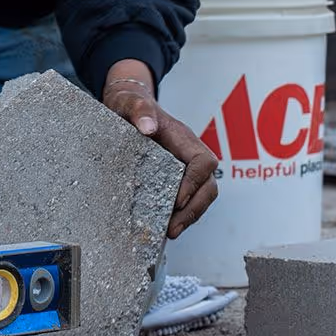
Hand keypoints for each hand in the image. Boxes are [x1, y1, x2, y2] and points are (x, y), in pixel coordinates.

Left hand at [102, 60, 217, 239]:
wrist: (127, 104)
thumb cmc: (130, 103)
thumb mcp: (130, 103)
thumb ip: (139, 110)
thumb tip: (148, 127)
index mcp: (182, 137)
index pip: (203, 162)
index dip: (194, 182)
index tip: (176, 200)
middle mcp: (188, 153)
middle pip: (208, 184)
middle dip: (195, 209)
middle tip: (173, 228)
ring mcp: (184, 166)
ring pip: (202, 194)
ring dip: (191, 216)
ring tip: (171, 232)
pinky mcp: (175, 176)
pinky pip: (189, 198)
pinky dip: (182, 214)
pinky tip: (166, 226)